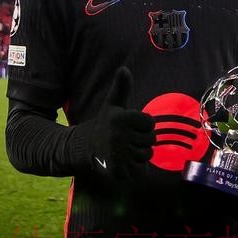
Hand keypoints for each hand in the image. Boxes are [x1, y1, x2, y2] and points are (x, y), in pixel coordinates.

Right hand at [87, 66, 155, 180]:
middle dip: (142, 140)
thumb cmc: (105, 123)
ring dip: (139, 154)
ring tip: (124, 149)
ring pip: (147, 154)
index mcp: (121, 118)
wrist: (85, 147)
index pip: (150, 123)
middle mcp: (119, 135)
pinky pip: (140, 170)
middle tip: (125, 139)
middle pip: (151, 139)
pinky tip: (122, 161)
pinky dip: (134, 168)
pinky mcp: (117, 170)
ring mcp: (118, 153)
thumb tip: (124, 68)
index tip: (129, 126)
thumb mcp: (113, 104)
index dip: (143, 125)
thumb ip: (122, 87)